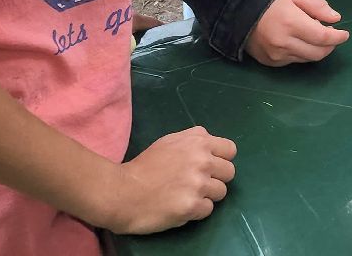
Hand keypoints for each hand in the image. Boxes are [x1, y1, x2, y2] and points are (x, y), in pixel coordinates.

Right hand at [106, 126, 237, 233]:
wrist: (121, 192)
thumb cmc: (144, 166)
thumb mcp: (169, 141)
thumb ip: (192, 140)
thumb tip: (210, 144)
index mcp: (198, 141)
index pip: (230, 150)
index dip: (221, 160)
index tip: (209, 167)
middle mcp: (202, 160)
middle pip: (229, 172)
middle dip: (215, 179)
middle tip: (196, 184)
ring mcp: (198, 184)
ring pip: (221, 192)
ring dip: (206, 196)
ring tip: (186, 196)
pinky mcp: (192, 206)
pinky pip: (208, 210)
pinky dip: (196, 211)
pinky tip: (180, 207)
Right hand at [244, 0, 348, 66]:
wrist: (240, 12)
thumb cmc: (271, 1)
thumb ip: (318, 7)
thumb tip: (336, 19)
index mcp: (291, 23)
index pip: (323, 37)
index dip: (337, 37)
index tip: (344, 34)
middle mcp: (284, 43)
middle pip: (318, 53)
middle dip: (330, 46)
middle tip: (332, 36)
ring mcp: (276, 55)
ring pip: (307, 59)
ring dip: (317, 50)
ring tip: (315, 37)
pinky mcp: (271, 62)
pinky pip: (294, 61)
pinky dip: (302, 53)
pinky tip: (300, 42)